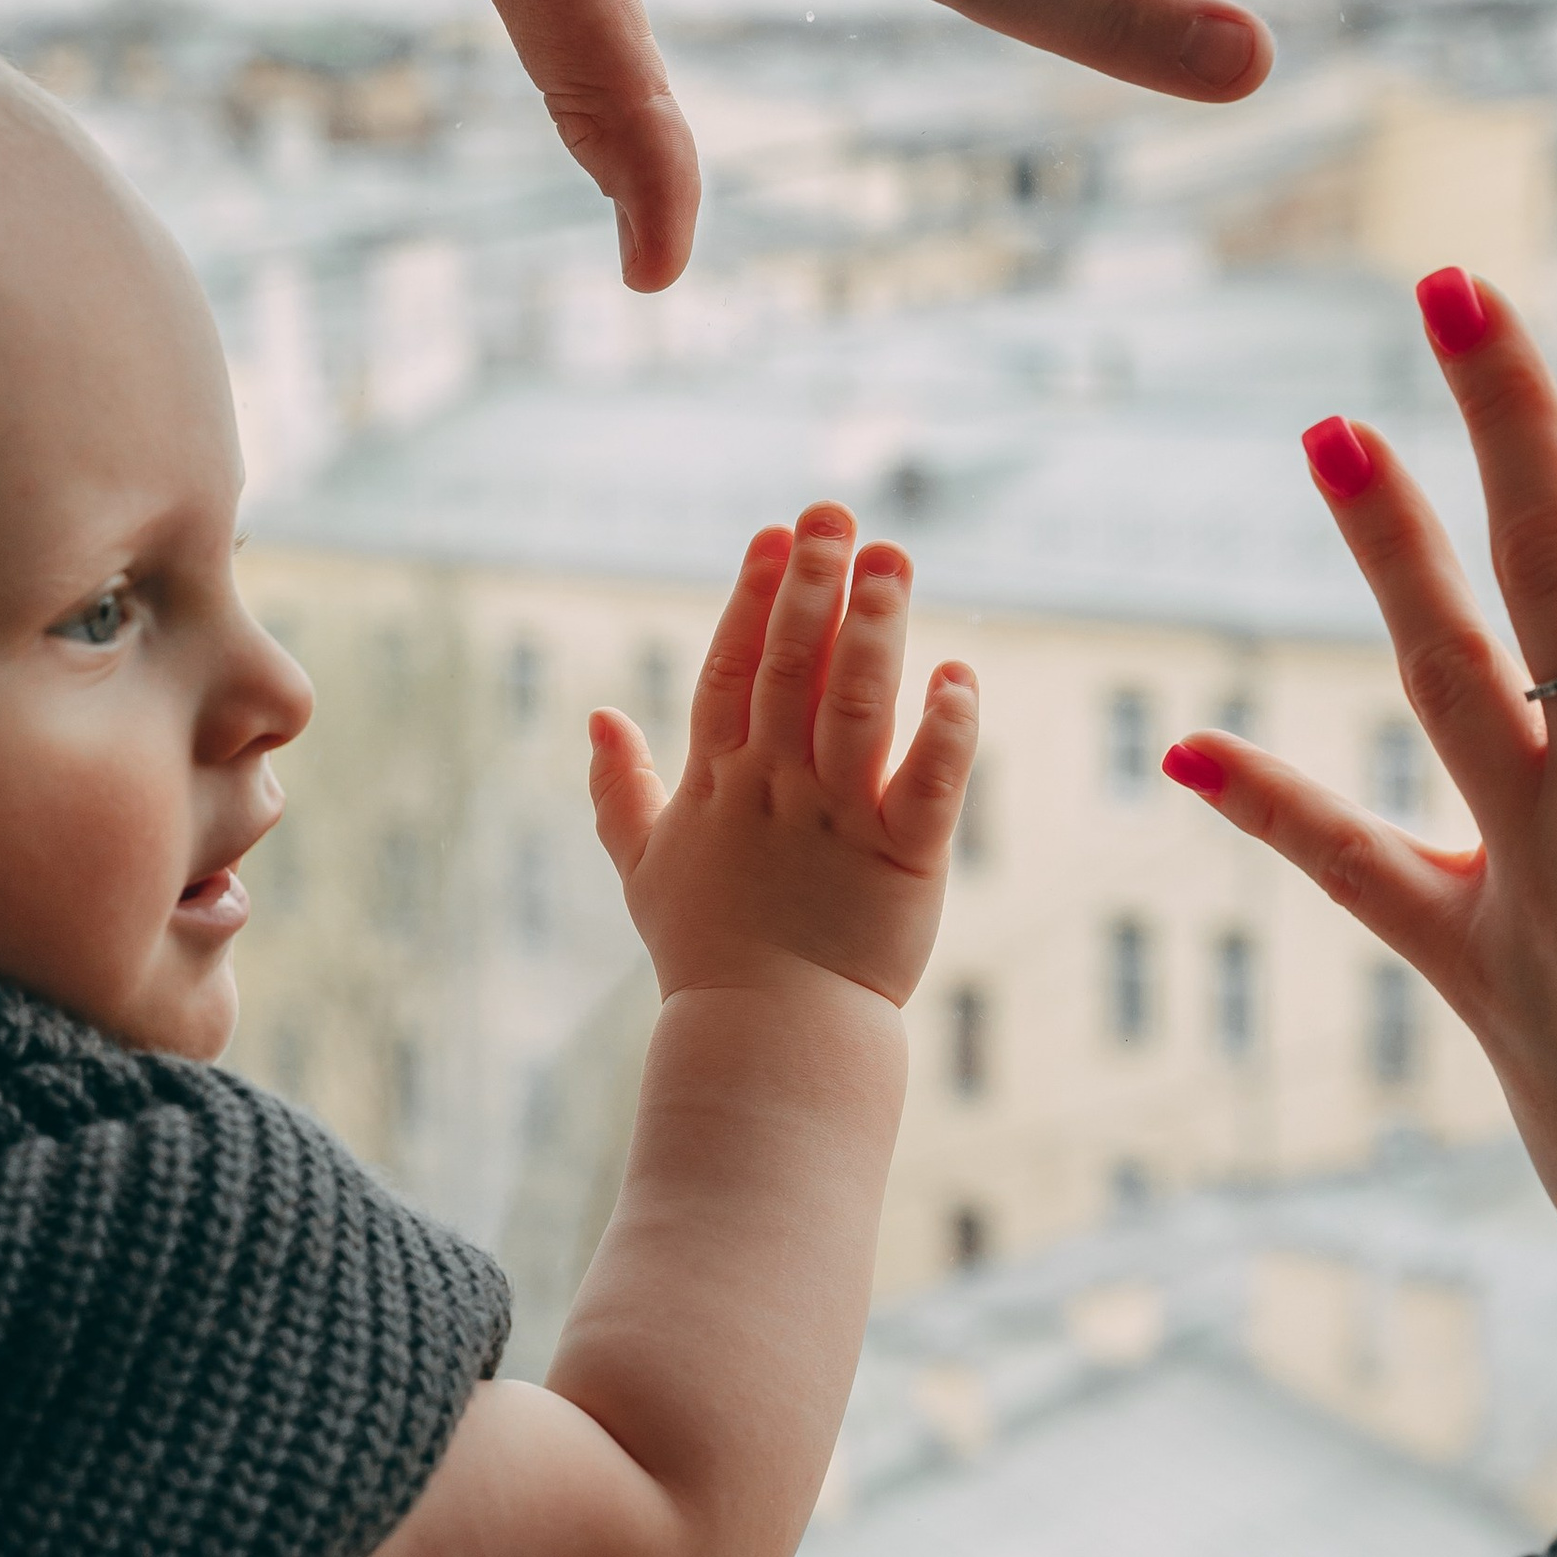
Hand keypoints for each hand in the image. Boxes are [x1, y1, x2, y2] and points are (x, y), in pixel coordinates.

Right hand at [589, 506, 975, 1010]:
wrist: (767, 1042)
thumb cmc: (709, 955)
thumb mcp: (645, 868)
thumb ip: (621, 792)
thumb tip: (598, 718)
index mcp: (718, 785)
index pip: (730, 671)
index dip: (752, 599)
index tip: (774, 535)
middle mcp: (775, 791)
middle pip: (790, 670)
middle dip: (812, 586)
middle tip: (835, 514)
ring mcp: (838, 822)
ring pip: (856, 708)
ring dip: (875, 629)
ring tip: (893, 558)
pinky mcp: (903, 860)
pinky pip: (930, 783)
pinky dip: (947, 728)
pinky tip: (958, 673)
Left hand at [1162, 252, 1556, 1504]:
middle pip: (1551, 558)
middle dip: (1505, 410)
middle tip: (1449, 285)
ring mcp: (1529, 871)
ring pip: (1438, 669)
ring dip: (1384, 544)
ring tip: (1326, 430)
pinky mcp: (1474, 965)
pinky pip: (1353, 870)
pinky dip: (1270, 807)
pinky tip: (1183, 750)